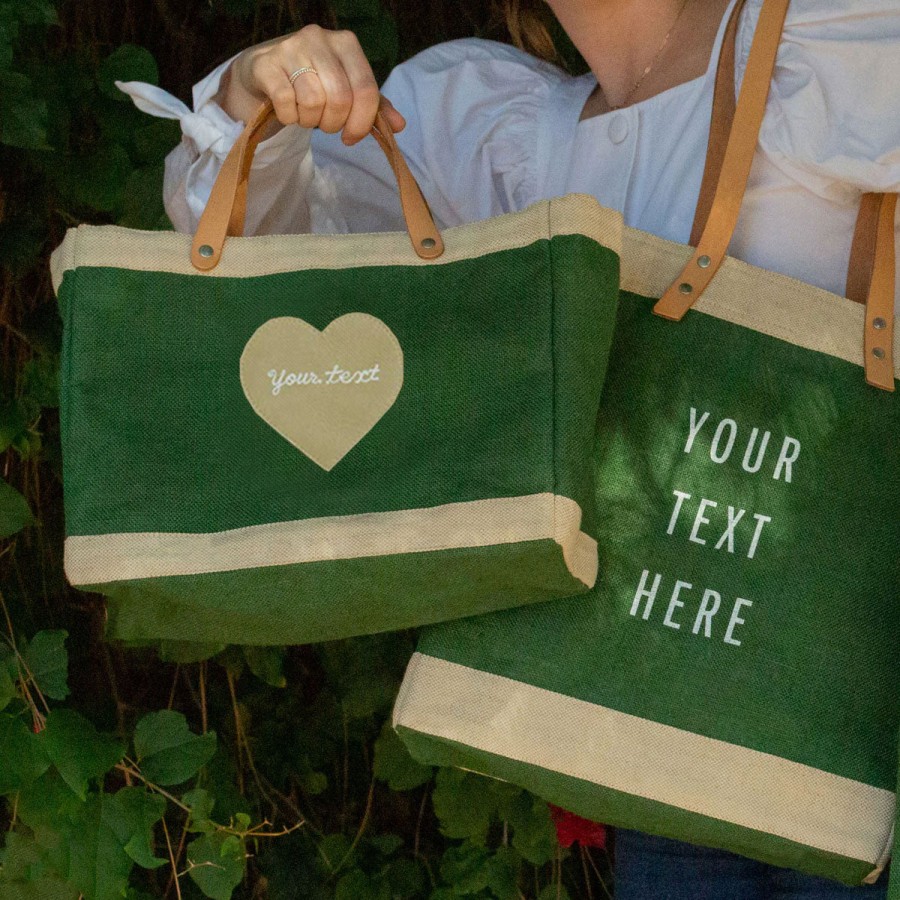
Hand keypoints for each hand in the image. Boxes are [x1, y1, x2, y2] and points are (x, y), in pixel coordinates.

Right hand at [221, 25, 405, 144]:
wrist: (265, 70)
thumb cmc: (313, 82)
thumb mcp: (348, 90)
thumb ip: (374, 106)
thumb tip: (400, 125)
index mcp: (346, 43)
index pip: (366, 89)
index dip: (362, 122)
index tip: (351, 137)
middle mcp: (319, 38)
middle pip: (340, 98)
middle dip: (334, 123)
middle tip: (325, 124)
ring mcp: (290, 47)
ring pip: (313, 101)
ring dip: (310, 121)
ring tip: (306, 114)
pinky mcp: (266, 64)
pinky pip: (286, 103)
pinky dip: (289, 117)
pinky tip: (288, 111)